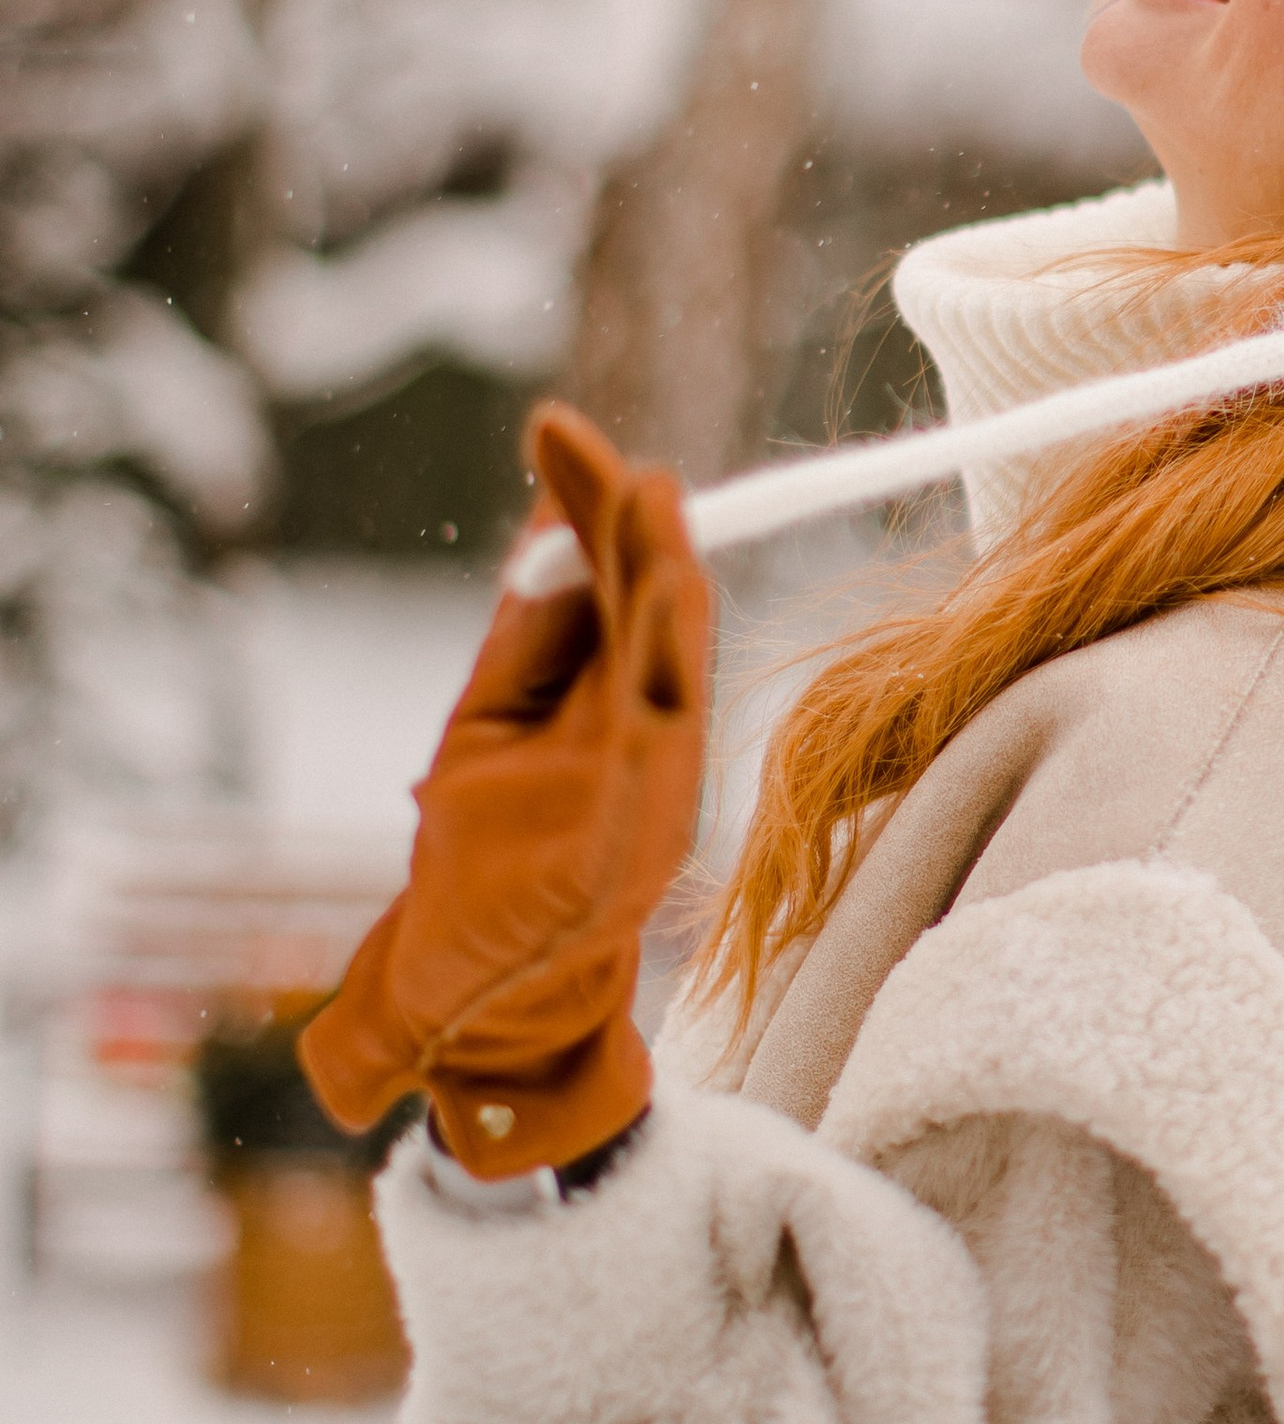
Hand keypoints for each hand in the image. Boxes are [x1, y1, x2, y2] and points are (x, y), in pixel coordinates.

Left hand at [300, 402, 712, 1177]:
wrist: (472, 996)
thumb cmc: (487, 863)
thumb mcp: (489, 726)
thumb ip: (527, 637)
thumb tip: (546, 529)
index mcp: (613, 700)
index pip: (615, 580)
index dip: (592, 503)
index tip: (555, 427)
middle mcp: (648, 735)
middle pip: (654, 612)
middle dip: (637, 530)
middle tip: (621, 455)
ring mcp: (651, 793)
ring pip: (672, 672)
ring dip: (663, 592)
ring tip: (651, 513)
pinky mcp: (632, 848)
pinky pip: (654, 756)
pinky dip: (658, 690)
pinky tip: (656, 624)